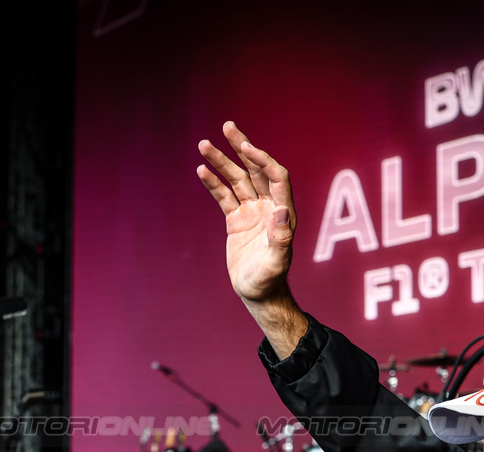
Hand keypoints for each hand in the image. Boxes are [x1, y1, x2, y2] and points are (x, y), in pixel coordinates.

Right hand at [197, 121, 295, 303]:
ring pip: (236, 180)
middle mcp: (269, 207)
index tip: (245, 147)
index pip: (275, 176)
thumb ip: (280, 238)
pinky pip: (224, 196)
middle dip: (242, 148)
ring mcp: (252, 212)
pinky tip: (201, 169)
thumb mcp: (275, 262)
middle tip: (228, 126)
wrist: (258, 293)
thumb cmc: (269, 280)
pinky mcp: (236, 220)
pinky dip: (213, 182)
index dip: (262, 160)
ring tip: (204, 144)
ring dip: (222, 162)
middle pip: (255, 170)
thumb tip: (282, 212)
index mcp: (283, 213)